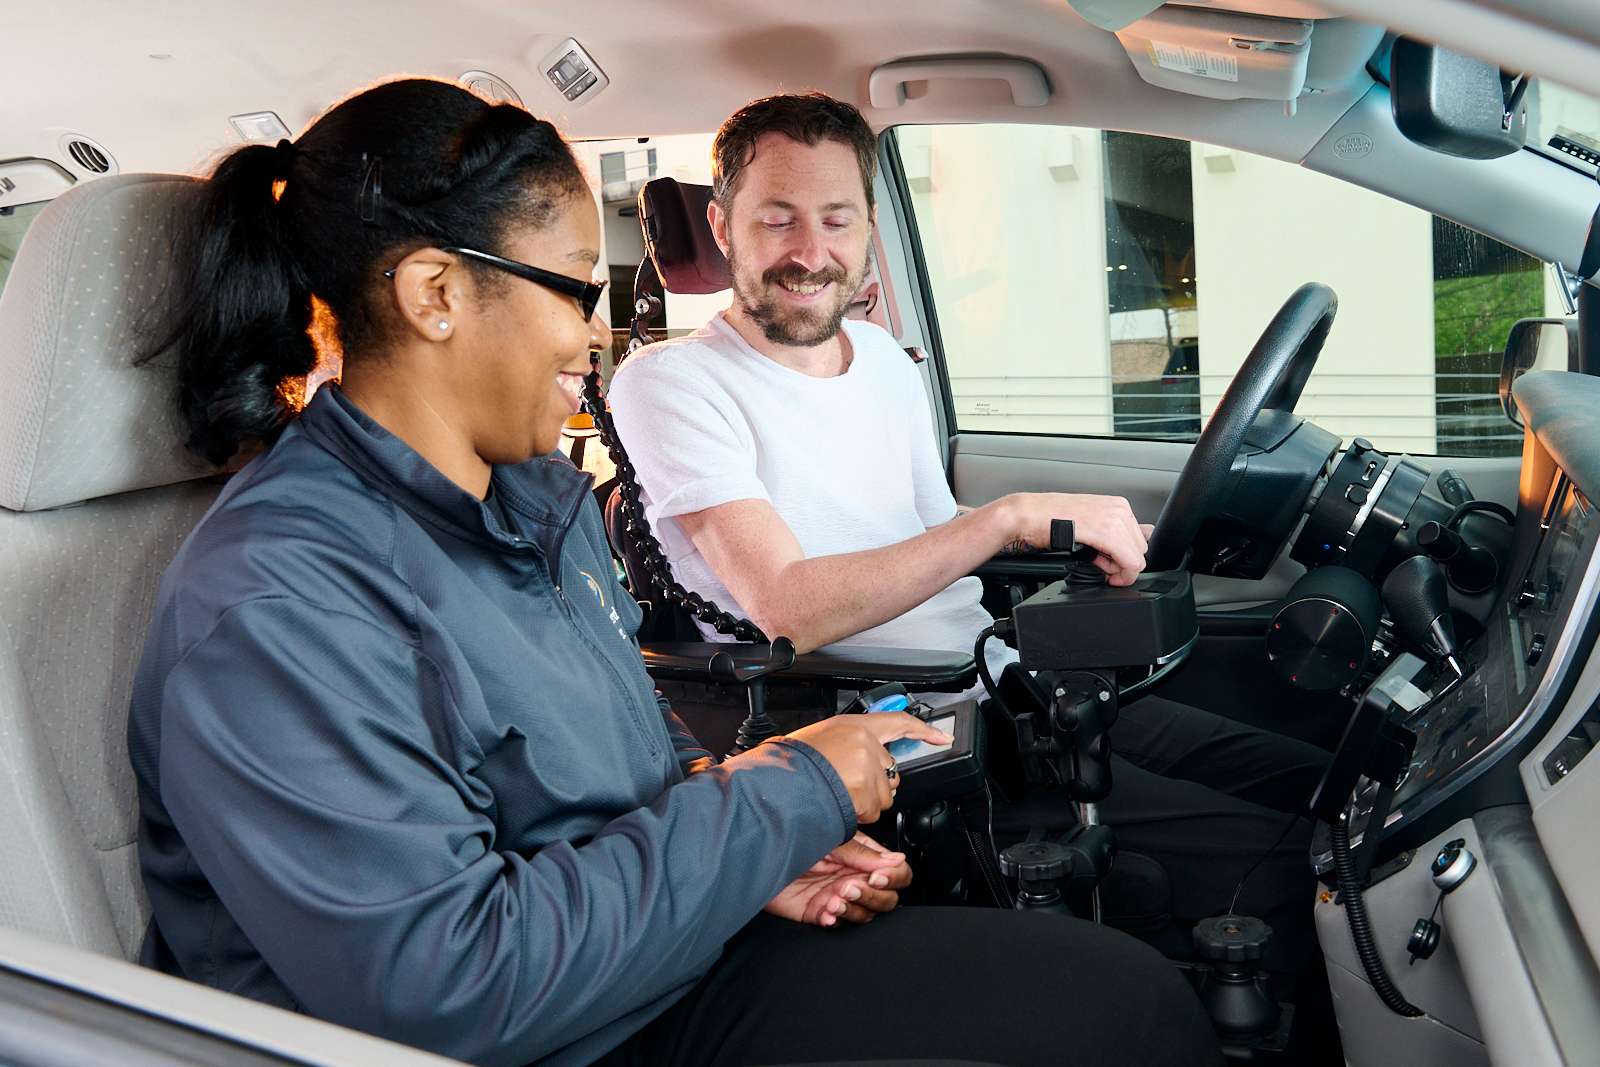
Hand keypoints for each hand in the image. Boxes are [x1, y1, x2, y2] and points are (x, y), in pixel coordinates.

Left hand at [765, 833, 912, 926]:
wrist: (758, 850)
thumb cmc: (791, 835)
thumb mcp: (832, 839)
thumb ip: (863, 853)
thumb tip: (897, 860)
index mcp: (861, 856)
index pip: (895, 873)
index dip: (892, 878)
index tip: (877, 876)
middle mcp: (853, 876)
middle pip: (886, 899)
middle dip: (872, 896)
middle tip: (851, 886)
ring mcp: (837, 895)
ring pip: (865, 914)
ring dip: (854, 908)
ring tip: (835, 897)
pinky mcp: (818, 911)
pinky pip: (837, 923)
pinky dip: (834, 919)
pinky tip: (827, 910)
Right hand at [784, 712, 949, 823]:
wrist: (776, 784)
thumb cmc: (790, 765)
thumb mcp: (819, 739)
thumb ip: (846, 744)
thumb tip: (861, 757)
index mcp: (854, 726)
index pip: (899, 722)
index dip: (923, 730)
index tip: (941, 736)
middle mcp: (864, 743)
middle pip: (889, 770)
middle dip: (874, 784)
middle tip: (846, 786)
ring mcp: (867, 766)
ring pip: (883, 795)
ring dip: (865, 801)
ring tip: (838, 795)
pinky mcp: (866, 789)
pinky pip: (873, 810)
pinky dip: (858, 814)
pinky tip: (839, 804)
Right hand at [999, 493, 1147, 586]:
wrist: (1029, 514)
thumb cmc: (1050, 518)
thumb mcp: (1090, 522)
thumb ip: (1114, 532)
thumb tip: (1131, 548)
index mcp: (1119, 505)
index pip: (1141, 539)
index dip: (1125, 557)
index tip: (1110, 563)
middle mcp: (1120, 509)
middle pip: (1141, 550)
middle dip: (1122, 563)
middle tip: (1100, 565)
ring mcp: (1115, 519)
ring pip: (1137, 559)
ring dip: (1118, 569)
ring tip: (1096, 564)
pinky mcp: (1106, 533)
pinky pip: (1129, 562)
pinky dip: (1121, 575)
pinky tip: (1104, 574)